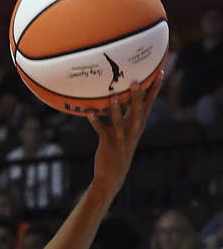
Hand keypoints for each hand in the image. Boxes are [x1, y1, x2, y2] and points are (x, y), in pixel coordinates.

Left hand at [87, 74, 161, 200]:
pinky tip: (89, 112)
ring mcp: (121, 139)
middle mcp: (132, 131)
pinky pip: (101, 131)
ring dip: (116, 109)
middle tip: (136, 80)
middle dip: (138, 96)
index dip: (154, 88)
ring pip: (120, 122)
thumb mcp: (126, 132)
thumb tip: (122, 96)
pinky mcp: (108, 145)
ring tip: (113, 96)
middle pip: (138, 111)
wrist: (112, 176)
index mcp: (138, 126)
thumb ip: (126, 116)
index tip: (159, 71)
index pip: (149, 104)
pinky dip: (95, 121)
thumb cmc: (118, 150)